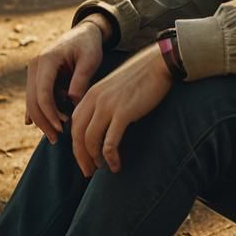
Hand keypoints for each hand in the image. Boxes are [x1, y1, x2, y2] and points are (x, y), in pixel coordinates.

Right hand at [25, 16, 108, 142]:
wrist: (85, 32)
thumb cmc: (89, 45)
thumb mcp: (90, 60)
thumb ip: (80, 80)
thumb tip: (72, 102)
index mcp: (46, 59)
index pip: (42, 93)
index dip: (50, 113)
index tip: (62, 127)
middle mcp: (35, 65)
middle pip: (32, 100)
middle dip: (44, 121)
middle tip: (57, 138)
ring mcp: (34, 71)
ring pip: (32, 101)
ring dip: (43, 118)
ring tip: (59, 131)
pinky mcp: (38, 77)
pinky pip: (36, 97)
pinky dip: (42, 111)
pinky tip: (46, 126)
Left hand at [70, 44, 173, 176]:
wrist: (159, 63)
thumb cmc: (142, 75)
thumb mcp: (116, 86)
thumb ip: (105, 101)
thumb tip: (104, 123)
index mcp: (92, 93)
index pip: (75, 124)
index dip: (77, 143)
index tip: (84, 156)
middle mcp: (95, 100)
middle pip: (78, 135)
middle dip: (81, 156)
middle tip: (87, 171)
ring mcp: (108, 106)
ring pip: (90, 141)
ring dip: (93, 159)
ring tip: (101, 169)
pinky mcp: (123, 113)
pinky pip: (110, 142)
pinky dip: (110, 157)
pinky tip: (116, 165)